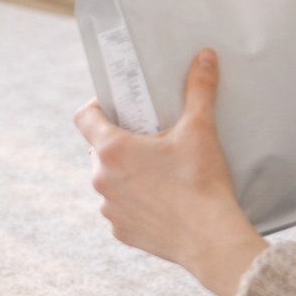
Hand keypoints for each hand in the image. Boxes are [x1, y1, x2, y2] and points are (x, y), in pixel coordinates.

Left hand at [74, 49, 267, 295]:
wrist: (211, 239)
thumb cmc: (201, 182)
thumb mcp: (200, 129)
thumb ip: (199, 89)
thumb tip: (205, 56)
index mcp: (112, 150)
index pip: (84, 117)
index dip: (97, 106)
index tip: (117, 105)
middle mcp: (101, 179)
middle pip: (98, 149)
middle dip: (120, 141)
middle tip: (150, 137)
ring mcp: (109, 209)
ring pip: (109, 181)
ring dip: (126, 173)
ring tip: (158, 171)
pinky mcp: (122, 231)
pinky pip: (121, 208)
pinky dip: (135, 201)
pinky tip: (162, 199)